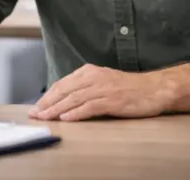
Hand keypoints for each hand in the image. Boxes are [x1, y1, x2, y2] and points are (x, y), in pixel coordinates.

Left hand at [29, 64, 170, 120]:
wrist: (154, 88)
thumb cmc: (129, 87)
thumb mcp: (103, 81)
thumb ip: (85, 87)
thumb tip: (65, 99)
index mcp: (89, 71)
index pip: (62, 84)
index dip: (48, 96)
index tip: (37, 106)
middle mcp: (94, 77)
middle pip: (64, 91)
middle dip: (47, 103)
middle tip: (35, 114)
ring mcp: (103, 88)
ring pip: (74, 99)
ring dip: (57, 109)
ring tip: (45, 117)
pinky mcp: (112, 100)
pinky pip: (90, 107)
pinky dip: (76, 113)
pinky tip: (66, 118)